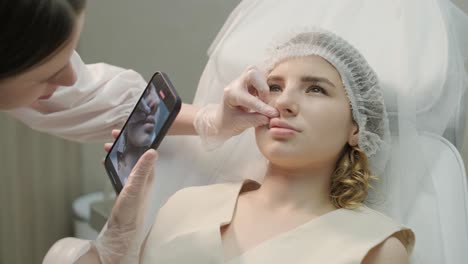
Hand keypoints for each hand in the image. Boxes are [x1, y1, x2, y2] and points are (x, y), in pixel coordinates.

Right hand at [94, 130, 157, 263]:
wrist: (123, 229)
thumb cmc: (131, 210)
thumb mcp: (135, 187)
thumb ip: (143, 169)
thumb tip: (152, 150)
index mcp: (148, 174)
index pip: (146, 150)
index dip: (139, 138)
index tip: (129, 129)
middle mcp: (143, 176)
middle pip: (136, 153)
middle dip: (126, 142)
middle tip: (114, 134)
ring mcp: (135, 181)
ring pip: (127, 160)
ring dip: (119, 151)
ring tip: (108, 146)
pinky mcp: (127, 187)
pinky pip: (121, 169)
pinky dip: (115, 162)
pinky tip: (107, 161)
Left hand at [194, 66, 278, 148]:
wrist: (221, 118)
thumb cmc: (228, 122)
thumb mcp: (239, 125)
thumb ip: (255, 120)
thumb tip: (271, 117)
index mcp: (231, 95)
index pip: (250, 99)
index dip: (263, 107)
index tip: (274, 114)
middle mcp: (236, 84)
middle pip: (252, 74)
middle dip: (263, 88)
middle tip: (265, 102)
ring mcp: (243, 80)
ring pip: (258, 72)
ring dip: (265, 85)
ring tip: (264, 100)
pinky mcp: (250, 80)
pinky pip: (262, 74)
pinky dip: (267, 83)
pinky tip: (266, 95)